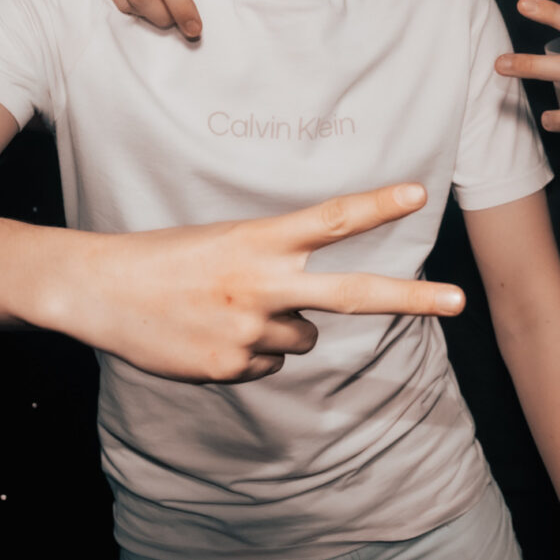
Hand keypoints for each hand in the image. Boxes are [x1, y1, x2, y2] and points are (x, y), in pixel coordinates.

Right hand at [62, 183, 463, 382]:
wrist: (99, 290)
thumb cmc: (167, 261)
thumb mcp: (225, 245)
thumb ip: (275, 271)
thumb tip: (311, 323)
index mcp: (258, 240)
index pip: (330, 219)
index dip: (376, 205)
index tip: (420, 193)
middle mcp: (262, 283)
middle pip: (353, 291)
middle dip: (411, 298)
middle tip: (460, 302)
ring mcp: (250, 328)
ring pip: (303, 336)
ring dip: (279, 328)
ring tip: (225, 311)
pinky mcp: (232, 366)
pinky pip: (268, 363)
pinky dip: (248, 353)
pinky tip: (208, 336)